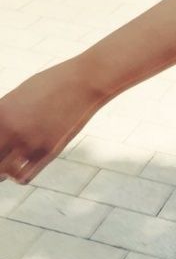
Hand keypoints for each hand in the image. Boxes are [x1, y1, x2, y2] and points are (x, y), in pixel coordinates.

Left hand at [0, 58, 103, 185]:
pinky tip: (25, 164)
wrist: (85, 80)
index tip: (3, 141)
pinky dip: (19, 176)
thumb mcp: (22, 94)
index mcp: (1, 112)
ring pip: (2, 174)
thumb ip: (5, 113)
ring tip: (13, 159)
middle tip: (5, 152)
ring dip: (4, 171)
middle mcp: (11, 129)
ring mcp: (29, 142)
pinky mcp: (47, 152)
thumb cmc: (54, 82)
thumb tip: (1, 130)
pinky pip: (23, 178)